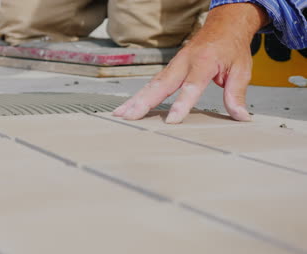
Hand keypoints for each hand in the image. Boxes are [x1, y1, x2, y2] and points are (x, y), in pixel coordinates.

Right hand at [113, 3, 268, 122]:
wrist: (224, 25)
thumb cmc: (231, 47)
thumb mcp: (241, 69)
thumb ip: (236, 94)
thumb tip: (241, 116)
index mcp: (204, 62)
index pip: (191, 86)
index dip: (181, 104)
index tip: (172, 120)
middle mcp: (184, 62)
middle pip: (161, 84)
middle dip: (144, 102)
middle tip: (131, 116)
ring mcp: (173, 65)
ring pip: (151, 84)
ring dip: (135, 100)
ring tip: (120, 114)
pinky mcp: (168, 69)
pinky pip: (151, 84)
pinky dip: (137, 96)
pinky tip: (127, 107)